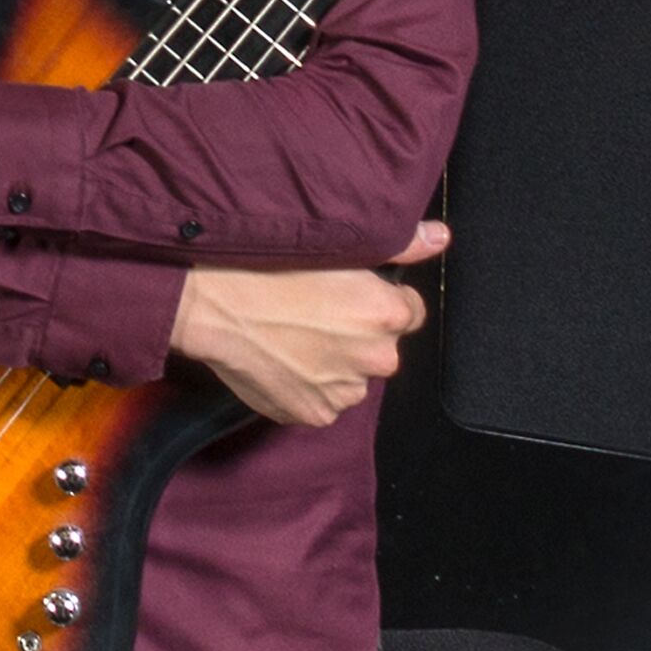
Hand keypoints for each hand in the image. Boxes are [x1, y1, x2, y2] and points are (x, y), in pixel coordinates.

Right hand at [173, 222, 448, 428]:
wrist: (209, 304)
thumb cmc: (266, 266)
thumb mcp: (336, 244)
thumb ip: (400, 243)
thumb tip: (441, 236)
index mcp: (389, 314)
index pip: (409, 312)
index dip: (377, 303)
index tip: (346, 297)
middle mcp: (377, 357)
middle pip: (380, 348)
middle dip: (356, 337)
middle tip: (312, 314)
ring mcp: (345, 391)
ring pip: (350, 377)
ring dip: (332, 364)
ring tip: (291, 338)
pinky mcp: (315, 414)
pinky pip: (322, 401)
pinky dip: (307, 387)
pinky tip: (281, 361)